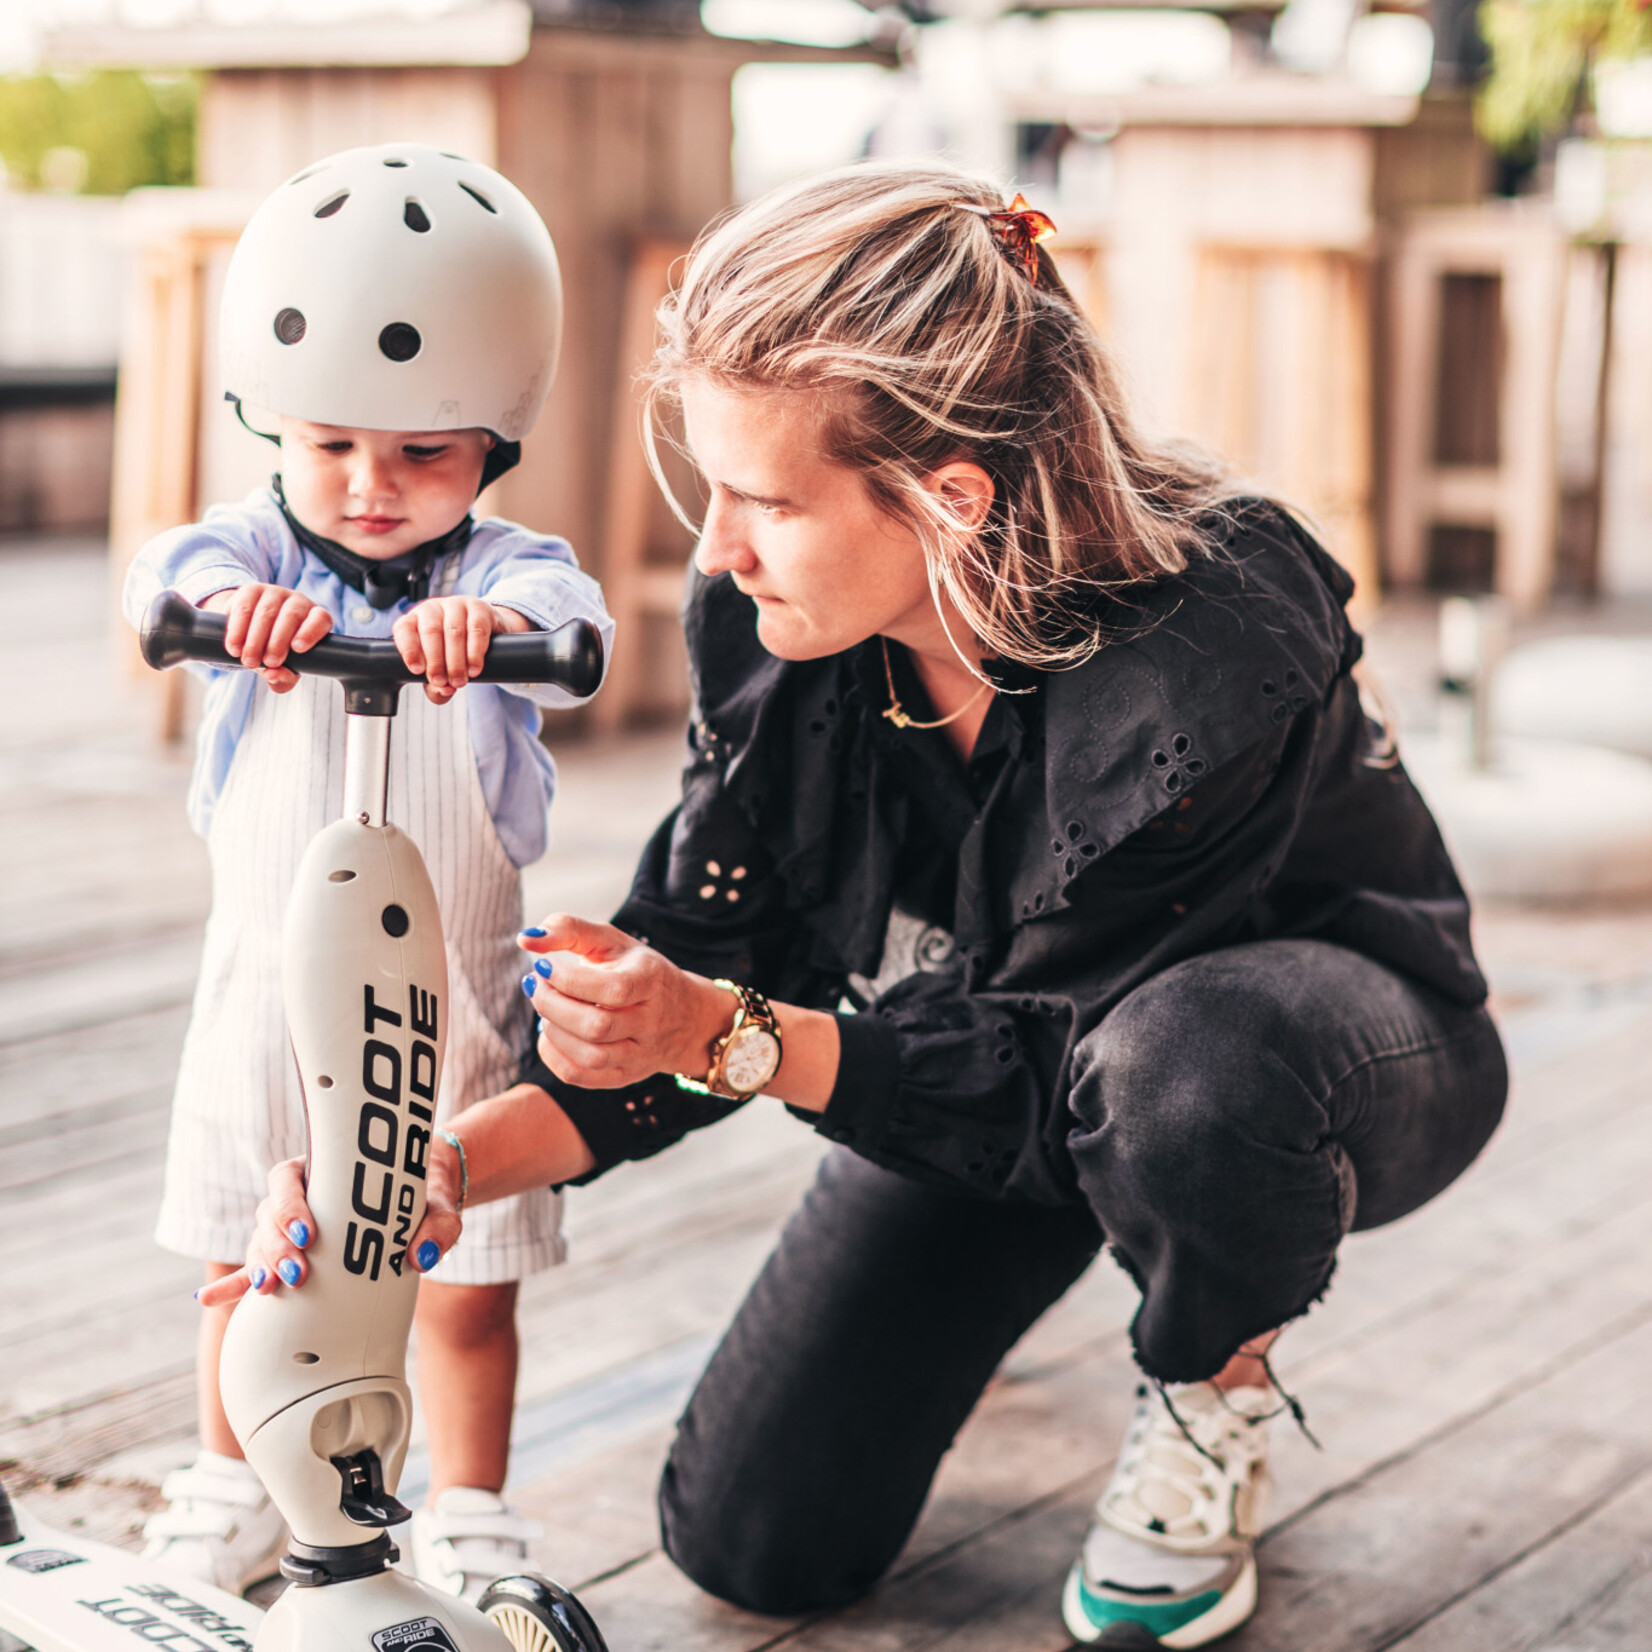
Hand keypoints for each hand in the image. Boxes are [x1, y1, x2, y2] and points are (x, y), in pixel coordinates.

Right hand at [194, 1144, 464, 1308]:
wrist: (423, 1201)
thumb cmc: (427, 1196)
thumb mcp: (440, 1205)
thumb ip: (439, 1225)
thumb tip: (421, 1256)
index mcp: (328, 1168)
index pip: (290, 1177)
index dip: (291, 1205)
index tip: (308, 1233)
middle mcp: (303, 1195)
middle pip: (270, 1214)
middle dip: (277, 1245)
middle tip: (297, 1273)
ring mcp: (292, 1226)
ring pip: (261, 1240)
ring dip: (261, 1265)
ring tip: (271, 1290)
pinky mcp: (293, 1254)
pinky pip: (256, 1268)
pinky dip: (233, 1283)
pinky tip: (210, 1298)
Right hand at [203, 585, 332, 692]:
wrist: (249, 632)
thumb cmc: (276, 653)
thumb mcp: (283, 669)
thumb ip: (284, 678)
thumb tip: (273, 675)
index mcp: (315, 619)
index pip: (321, 619)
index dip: (311, 632)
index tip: (297, 648)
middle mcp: (298, 602)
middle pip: (291, 616)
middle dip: (278, 642)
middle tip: (268, 662)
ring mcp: (275, 593)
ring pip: (267, 612)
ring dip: (256, 638)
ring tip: (249, 661)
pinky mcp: (251, 590)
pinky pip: (244, 607)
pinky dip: (238, 629)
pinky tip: (234, 646)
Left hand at [394, 597, 527, 703]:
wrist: (487, 631)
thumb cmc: (455, 651)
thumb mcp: (441, 668)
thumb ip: (436, 685)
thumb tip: (443, 691)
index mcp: (414, 620)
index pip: (404, 629)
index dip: (409, 649)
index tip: (417, 670)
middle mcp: (432, 609)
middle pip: (431, 631)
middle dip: (436, 661)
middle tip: (442, 682)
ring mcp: (455, 605)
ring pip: (454, 631)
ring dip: (456, 660)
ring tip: (459, 681)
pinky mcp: (479, 608)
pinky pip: (477, 629)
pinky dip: (475, 652)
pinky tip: (474, 668)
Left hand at [517, 917, 732, 1089]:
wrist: (684, 1015)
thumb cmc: (637, 969)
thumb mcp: (612, 941)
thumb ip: (569, 929)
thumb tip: (525, 938)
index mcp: (652, 981)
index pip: (612, 989)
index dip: (568, 980)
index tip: (543, 966)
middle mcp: (651, 1022)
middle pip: (598, 1026)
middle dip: (553, 1005)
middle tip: (535, 986)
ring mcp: (640, 1054)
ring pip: (591, 1057)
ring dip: (554, 1033)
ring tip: (545, 1010)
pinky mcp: (626, 1075)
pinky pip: (583, 1077)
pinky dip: (554, 1057)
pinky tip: (549, 1034)